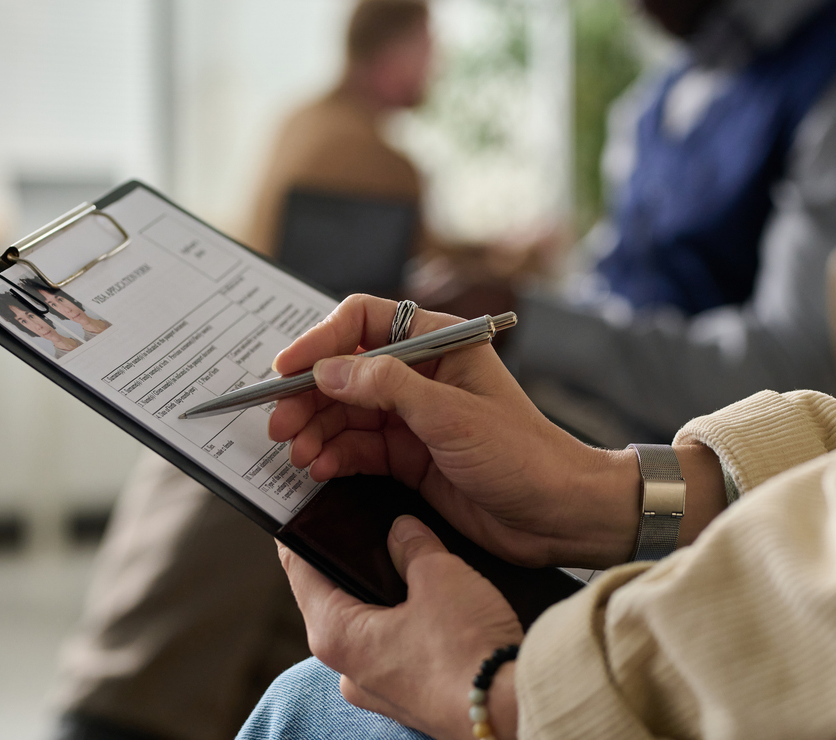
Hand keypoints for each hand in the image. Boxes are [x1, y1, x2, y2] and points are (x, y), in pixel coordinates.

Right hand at [270, 294, 641, 568]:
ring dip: (316, 430)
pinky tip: (317, 468)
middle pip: (346, 371)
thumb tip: (328, 370)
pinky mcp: (409, 456)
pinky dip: (333, 456)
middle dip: (309, 396)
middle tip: (278, 423)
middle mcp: (421, 374)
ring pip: (346, 413)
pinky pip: (358, 448)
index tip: (286, 370)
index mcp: (439, 342)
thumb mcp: (450, 415)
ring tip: (295, 453)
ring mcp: (413, 416)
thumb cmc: (522, 454)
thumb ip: (386, 387)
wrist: (557, 515)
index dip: (320, 341)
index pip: (364, 321)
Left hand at [279, 515, 522, 739]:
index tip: (301, 511)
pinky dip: (407, 622)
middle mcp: (349, 669)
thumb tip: (403, 530)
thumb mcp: (438, 575)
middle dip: (351, 563)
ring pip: (369, 625)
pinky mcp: (411, 696)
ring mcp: (380, 688)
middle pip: (335, 598)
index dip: (301, 536)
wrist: (511, 711)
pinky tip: (434, 601)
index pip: (300, 573)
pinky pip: (397, 648)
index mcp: (336, 635)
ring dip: (385, 594)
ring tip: (408, 557)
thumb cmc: (466, 649)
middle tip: (364, 525)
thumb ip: (413, 545)